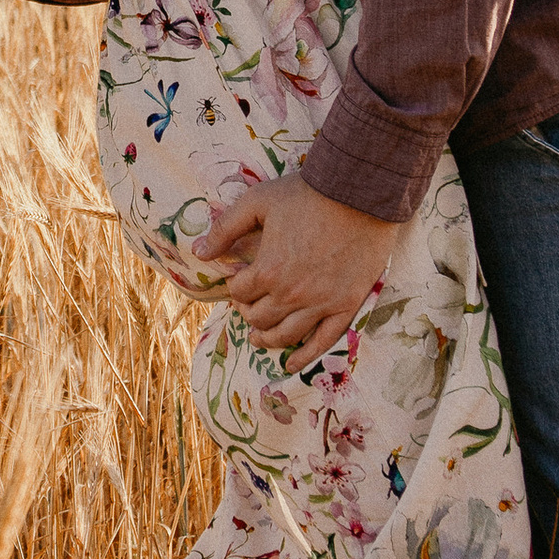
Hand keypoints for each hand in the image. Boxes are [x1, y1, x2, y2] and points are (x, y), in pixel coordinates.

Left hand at [194, 170, 392, 368]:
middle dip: (248, 312)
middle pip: (259, 318)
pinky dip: (305, 357)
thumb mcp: (258, 202)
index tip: (240, 281)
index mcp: (268, 270)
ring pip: (285, 336)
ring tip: (259, 338)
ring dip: (267, 339)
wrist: (360, 193)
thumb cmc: (307, 195)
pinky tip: (292, 364)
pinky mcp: (345, 306)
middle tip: (248, 304)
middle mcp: (291, 294)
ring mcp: (320, 304)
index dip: (235, 287)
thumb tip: (199, 250)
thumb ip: (226, 228)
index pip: (239, 292)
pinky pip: (323, 342)